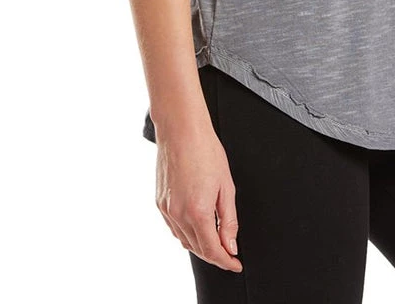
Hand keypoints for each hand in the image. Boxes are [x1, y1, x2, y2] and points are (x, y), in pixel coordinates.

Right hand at [154, 124, 242, 272]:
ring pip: (184, 240)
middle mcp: (178, 214)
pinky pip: (174, 228)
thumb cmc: (205, 150)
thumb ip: (229, 220)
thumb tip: (230, 244)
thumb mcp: (226, 186)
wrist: (182, 130)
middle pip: (198, 248)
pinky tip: (197, 227)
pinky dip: (186, 234)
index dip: (226, 261)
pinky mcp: (159, 202)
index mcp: (197, 211)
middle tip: (229, 252)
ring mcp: (167, 209)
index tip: (235, 263)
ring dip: (200, 246)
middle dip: (214, 254)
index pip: (212, 250)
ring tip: (215, 240)